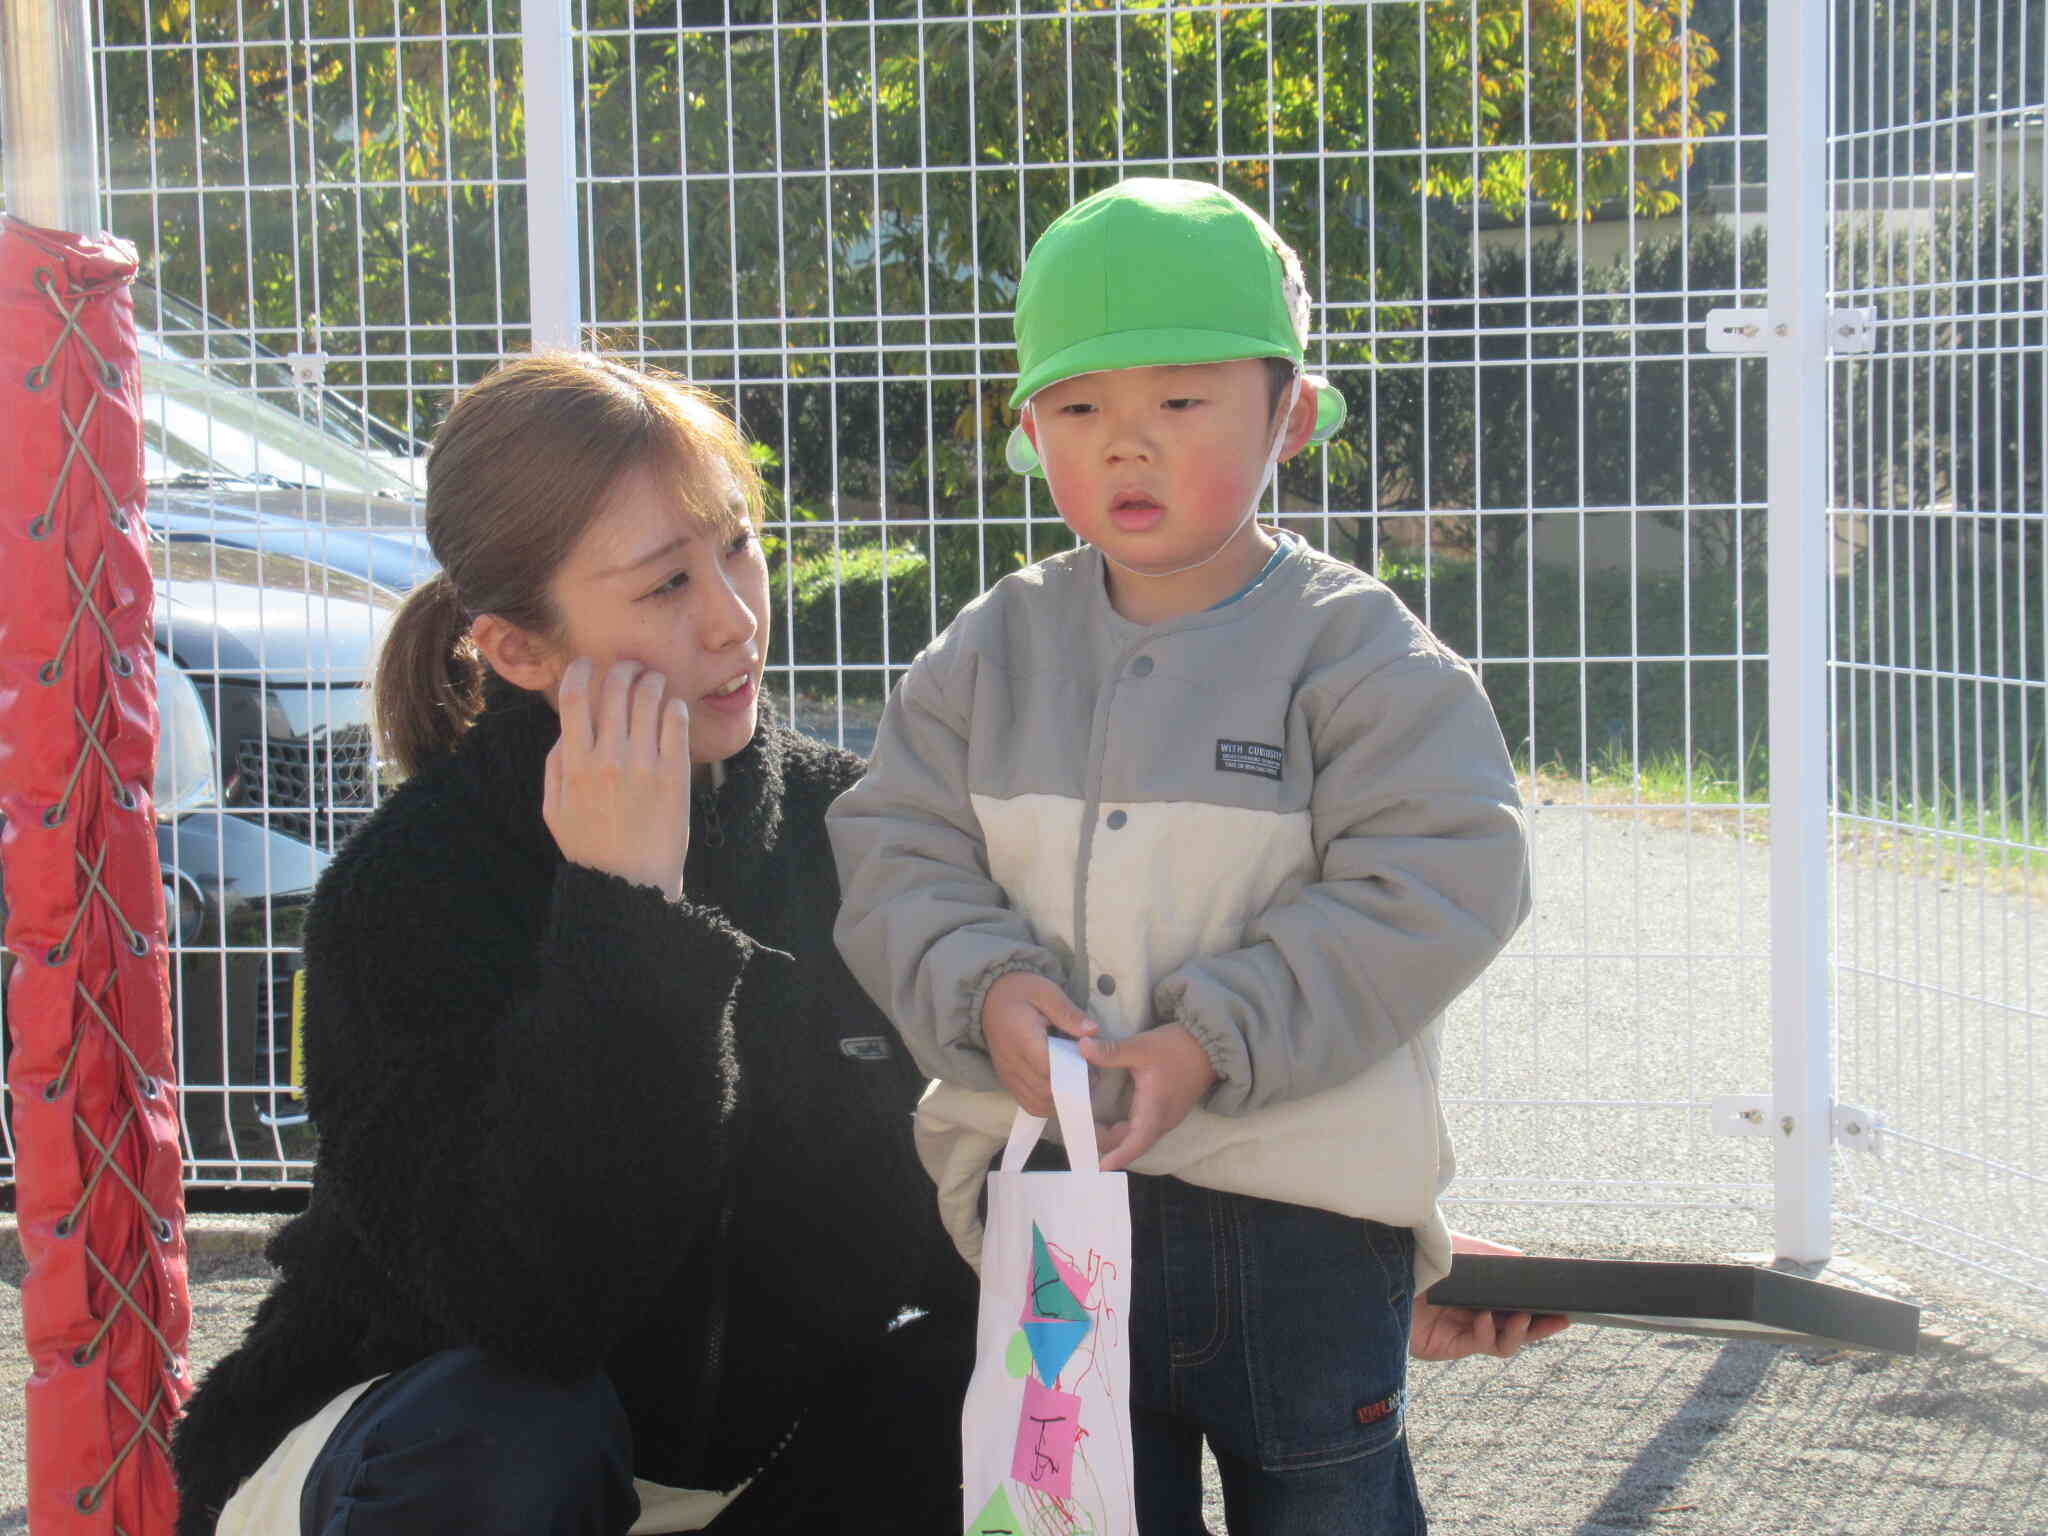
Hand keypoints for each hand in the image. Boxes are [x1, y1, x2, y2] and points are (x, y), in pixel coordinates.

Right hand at [543, 658, 691, 899]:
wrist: (630, 884)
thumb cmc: (590, 847)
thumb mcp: (554, 809)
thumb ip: (555, 765)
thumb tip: (566, 729)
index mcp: (575, 764)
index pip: (573, 698)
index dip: (579, 671)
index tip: (586, 665)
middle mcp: (608, 758)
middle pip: (615, 690)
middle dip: (623, 669)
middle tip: (630, 668)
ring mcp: (643, 765)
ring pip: (648, 699)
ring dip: (651, 681)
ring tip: (654, 681)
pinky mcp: (674, 775)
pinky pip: (676, 724)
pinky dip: (674, 707)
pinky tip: (673, 708)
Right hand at [980, 972, 1095, 1117]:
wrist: (990, 999)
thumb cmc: (1020, 992)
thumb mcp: (1045, 991)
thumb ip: (1067, 1012)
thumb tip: (1092, 1031)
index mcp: (1022, 1038)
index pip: (1049, 1069)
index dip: (1074, 1074)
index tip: (1093, 1068)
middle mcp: (1012, 1062)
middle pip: (1045, 1091)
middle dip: (1072, 1089)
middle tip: (1091, 1076)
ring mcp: (1008, 1075)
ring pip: (1037, 1103)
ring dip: (1061, 1100)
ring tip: (1078, 1084)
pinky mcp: (1008, 1081)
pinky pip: (1028, 1104)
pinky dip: (1047, 1105)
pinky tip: (1061, 1092)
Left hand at [1081, 1024, 1216, 1172]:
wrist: (1210, 1045)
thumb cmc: (1176, 1049)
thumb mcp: (1141, 1047)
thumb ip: (1111, 1051)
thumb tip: (1082, 1046)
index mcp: (1155, 1111)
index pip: (1136, 1143)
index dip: (1119, 1156)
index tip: (1101, 1166)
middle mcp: (1163, 1121)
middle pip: (1133, 1142)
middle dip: (1109, 1144)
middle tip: (1083, 1134)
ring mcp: (1167, 1117)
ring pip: (1139, 1136)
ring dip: (1118, 1137)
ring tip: (1092, 1128)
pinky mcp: (1169, 1111)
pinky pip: (1146, 1128)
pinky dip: (1127, 1130)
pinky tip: (1112, 1120)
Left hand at [1410, 1232, 1568, 1360]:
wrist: (1381, 1270)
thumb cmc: (1417, 1257)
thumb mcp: (1459, 1249)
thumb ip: (1491, 1254)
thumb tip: (1524, 1260)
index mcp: (1480, 1293)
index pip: (1518, 1307)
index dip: (1541, 1311)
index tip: (1564, 1309)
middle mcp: (1474, 1314)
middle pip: (1516, 1329)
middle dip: (1540, 1327)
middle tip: (1558, 1319)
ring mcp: (1462, 1331)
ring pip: (1503, 1343)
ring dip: (1517, 1333)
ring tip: (1519, 1318)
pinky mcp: (1447, 1345)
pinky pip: (1479, 1344)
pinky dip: (1488, 1333)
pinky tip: (1485, 1318)